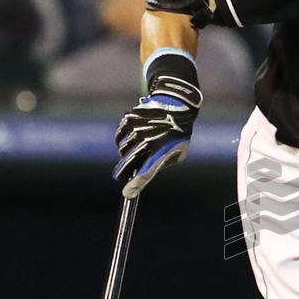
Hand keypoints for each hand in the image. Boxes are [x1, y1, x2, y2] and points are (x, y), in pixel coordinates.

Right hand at [113, 75, 202, 198]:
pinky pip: (119, 136)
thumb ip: (163, 164)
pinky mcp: (130, 119)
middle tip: (120, 176)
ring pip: (122, 149)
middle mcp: (147, 141)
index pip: (146, 173)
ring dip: (125, 154)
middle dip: (122, 172)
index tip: (127, 194)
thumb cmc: (179, 133)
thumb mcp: (179, 152)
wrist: (176, 104)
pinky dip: (120, 141)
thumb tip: (145, 172)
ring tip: (134, 151)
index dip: (136, 185)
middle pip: (128, 162)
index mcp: (161, 151)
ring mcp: (137, 129)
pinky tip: (129, 140)